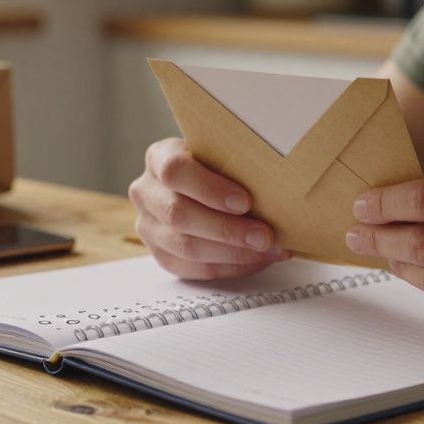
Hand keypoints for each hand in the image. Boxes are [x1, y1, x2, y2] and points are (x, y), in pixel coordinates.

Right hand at [129, 138, 289, 279]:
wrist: (200, 186)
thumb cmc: (218, 167)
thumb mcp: (221, 154)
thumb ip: (236, 166)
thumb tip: (276, 189)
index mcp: (159, 158)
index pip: (175, 171)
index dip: (209, 188)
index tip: (245, 201)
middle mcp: (146, 192)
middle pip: (179, 214)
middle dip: (227, 229)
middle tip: (265, 235)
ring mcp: (149, 227)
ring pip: (186, 247)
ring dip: (233, 252)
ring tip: (268, 250)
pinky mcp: (161, 255)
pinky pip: (195, 269)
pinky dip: (231, 267)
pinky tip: (257, 259)